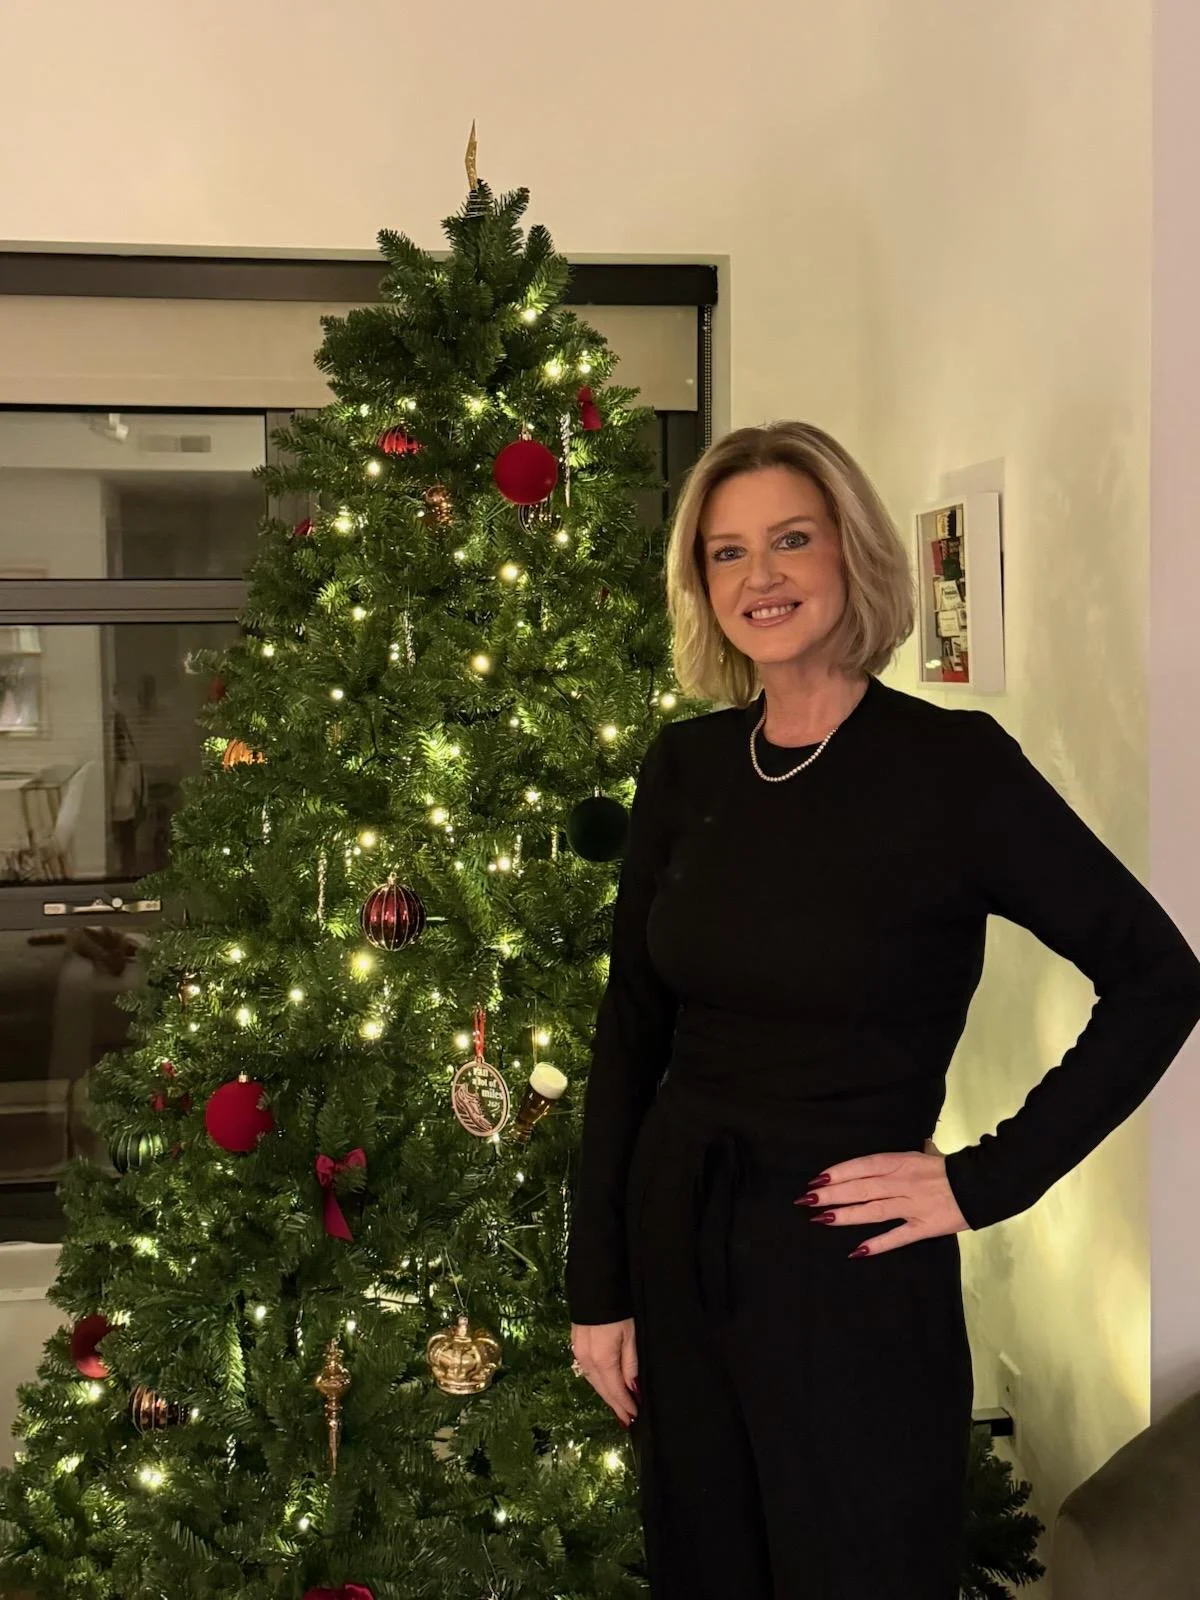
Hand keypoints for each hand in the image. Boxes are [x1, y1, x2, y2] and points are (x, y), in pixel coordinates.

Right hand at [570, 1317, 638, 1427]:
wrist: (595, 1284)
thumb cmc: (619, 1308)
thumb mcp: (631, 1335)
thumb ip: (630, 1364)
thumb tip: (633, 1390)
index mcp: (602, 1360)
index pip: (615, 1390)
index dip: (625, 1405)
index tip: (635, 1417)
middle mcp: (586, 1360)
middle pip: (602, 1389)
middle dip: (615, 1405)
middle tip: (627, 1419)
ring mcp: (578, 1352)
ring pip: (593, 1381)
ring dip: (606, 1395)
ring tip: (618, 1406)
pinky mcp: (576, 1345)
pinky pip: (587, 1371)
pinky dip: (598, 1382)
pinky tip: (604, 1385)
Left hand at [795, 1137, 967, 1256]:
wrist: (986, 1185)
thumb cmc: (955, 1168)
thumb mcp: (929, 1154)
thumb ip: (913, 1153)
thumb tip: (915, 1145)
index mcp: (902, 1162)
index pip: (864, 1165)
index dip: (839, 1172)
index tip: (817, 1179)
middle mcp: (903, 1182)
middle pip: (862, 1187)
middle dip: (833, 1194)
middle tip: (806, 1200)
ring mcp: (913, 1205)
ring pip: (874, 1210)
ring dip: (847, 1215)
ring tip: (822, 1219)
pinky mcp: (925, 1227)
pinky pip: (898, 1236)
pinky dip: (879, 1244)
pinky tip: (857, 1251)